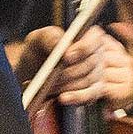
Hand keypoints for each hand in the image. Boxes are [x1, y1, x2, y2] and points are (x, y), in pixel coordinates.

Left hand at [15, 25, 132, 108]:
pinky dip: (76, 97)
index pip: (95, 40)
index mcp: (88, 36)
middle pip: (91, 63)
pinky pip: (90, 95)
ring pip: (89, 80)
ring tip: (51, 85)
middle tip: (52, 73)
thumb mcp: (41, 37)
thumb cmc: (41, 49)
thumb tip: (64, 48)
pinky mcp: (94, 89)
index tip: (67, 56)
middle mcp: (97, 53)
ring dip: (69, 84)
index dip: (83, 48)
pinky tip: (64, 97)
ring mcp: (98, 72)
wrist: (34, 68)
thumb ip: (52, 38)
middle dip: (70, 70)